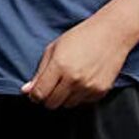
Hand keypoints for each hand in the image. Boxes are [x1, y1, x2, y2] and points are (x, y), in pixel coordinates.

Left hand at [22, 17, 137, 108]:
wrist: (111, 33)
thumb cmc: (80, 37)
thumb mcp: (53, 49)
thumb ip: (39, 72)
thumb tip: (27, 91)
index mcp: (59, 66)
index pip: (39, 94)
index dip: (34, 96)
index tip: (35, 92)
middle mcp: (74, 79)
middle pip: (52, 104)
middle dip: (48, 97)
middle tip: (51, 86)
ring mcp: (89, 86)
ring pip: (67, 105)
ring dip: (64, 97)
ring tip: (68, 81)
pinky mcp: (101, 91)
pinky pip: (83, 102)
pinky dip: (79, 96)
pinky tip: (82, 81)